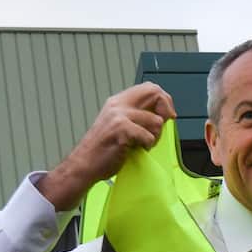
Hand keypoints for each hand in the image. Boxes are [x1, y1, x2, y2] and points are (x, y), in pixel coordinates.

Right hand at [38, 82, 176, 210]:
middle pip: (155, 93)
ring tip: (141, 144)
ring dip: (154, 137)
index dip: (164, 101)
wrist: (84, 164)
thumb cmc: (104, 149)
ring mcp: (118, 115)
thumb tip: (165, 113)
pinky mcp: (121, 129)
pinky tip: (136, 150)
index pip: (151, 88)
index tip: (166, 117)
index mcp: (118, 101)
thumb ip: (137, 115)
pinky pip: (149, 137)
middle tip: (158, 130)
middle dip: (165, 112)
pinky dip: (147, 146)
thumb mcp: (119, 124)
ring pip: (156, 121)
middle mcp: (118, 104)